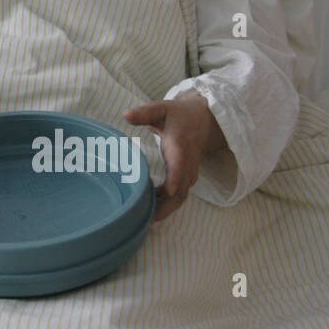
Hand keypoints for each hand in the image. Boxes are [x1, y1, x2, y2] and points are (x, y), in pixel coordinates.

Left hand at [123, 91, 225, 221]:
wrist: (203, 121)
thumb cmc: (177, 115)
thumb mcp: (161, 109)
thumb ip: (144, 113)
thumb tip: (125, 114)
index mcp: (180, 146)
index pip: (180, 166)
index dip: (175, 179)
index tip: (166, 192)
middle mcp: (187, 164)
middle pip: (181, 190)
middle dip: (166, 206)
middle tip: (146, 218)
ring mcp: (188, 173)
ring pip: (180, 197)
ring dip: (165, 209)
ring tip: (144, 219)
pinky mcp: (186, 178)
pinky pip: (178, 196)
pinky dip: (166, 204)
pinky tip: (148, 208)